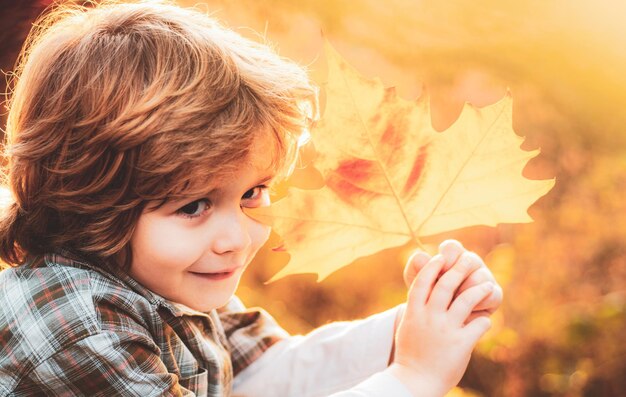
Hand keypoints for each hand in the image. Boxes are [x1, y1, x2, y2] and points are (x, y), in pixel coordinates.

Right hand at [389, 253, 493, 396]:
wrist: (414, 382)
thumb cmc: (410, 355)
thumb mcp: (407, 327)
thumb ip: (415, 309)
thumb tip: (420, 293)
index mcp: (414, 312)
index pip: (423, 281)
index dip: (432, 267)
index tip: (440, 257)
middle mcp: (429, 317)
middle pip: (445, 284)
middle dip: (458, 268)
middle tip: (469, 259)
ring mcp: (445, 330)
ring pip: (466, 300)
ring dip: (479, 290)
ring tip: (487, 284)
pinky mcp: (460, 343)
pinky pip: (479, 324)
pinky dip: (485, 320)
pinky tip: (486, 320)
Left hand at [403, 240, 502, 321]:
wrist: (437, 330)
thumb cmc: (427, 303)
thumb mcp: (418, 287)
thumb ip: (417, 269)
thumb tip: (422, 256)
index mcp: (451, 257)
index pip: (452, 248)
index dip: (446, 258)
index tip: (438, 271)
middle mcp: (470, 264)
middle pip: (469, 259)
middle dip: (456, 276)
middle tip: (446, 291)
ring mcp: (484, 278)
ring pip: (480, 277)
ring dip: (465, 291)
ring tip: (453, 304)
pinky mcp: (494, 295)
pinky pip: (492, 294)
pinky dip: (479, 303)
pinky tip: (467, 311)